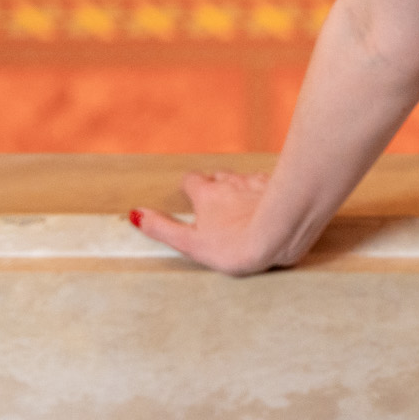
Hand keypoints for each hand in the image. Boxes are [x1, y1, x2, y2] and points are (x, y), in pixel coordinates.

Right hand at [131, 169, 285, 276]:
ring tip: (244, 206)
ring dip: (241, 188)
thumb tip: (136, 215)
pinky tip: (270, 205)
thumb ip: (163, 229)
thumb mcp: (191, 243)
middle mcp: (231, 181)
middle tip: (217, 205)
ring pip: (244, 178)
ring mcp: (256, 181)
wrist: (282, 233)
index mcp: (207, 193)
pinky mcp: (280, 187)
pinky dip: (265, 191)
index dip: (190, 189)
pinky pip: (269, 183)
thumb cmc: (236, 244)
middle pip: (218, 175)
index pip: (191, 180)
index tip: (191, 199)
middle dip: (215, 186)